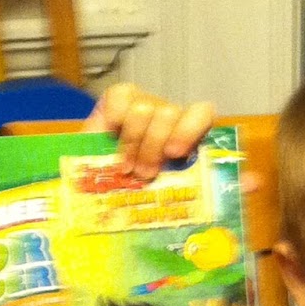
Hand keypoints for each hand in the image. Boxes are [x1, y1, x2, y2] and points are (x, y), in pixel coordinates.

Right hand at [84, 82, 214, 180]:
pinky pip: (119, 99)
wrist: (102, 169)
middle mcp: (170, 115)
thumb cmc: (138, 184)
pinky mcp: (121, 95)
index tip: (174, 153)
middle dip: (153, 146)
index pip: (202, 114)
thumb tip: (180, 210)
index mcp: (190, 133)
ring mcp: (146, 102)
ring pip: (143, 110)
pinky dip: (113, 120)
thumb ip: (173, 189)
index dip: (189, 130)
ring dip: (132, 142)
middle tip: (144, 174)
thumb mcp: (159, 188)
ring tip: (126, 168)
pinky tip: (109, 138)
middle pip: (169, 114)